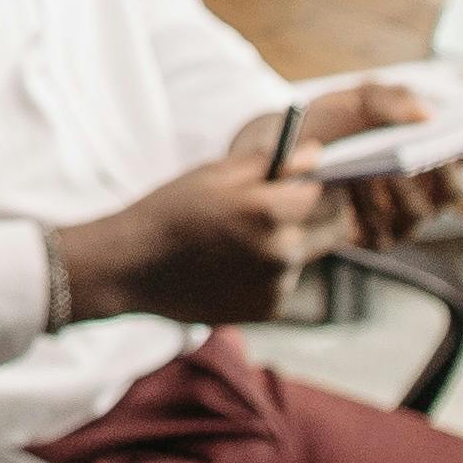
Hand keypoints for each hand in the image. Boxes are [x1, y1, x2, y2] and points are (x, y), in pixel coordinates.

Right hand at [55, 151, 322, 327]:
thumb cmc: (171, 210)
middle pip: (330, 226)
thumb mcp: (215, 173)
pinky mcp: (270, 308)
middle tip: (276, 208)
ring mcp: (277, 284)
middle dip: (312, 213)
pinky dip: (269, 271)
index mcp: (268, 211)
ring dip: (286, 242)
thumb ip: (272, 162)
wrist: (132, 267)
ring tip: (237, 239)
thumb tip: (316, 154)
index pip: (323, 191)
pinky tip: (232, 264)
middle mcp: (281, 251)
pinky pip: (285, 280)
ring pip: (304, 253)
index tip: (300, 179)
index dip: (313, 181)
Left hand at [231, 73, 437, 251]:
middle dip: (439, 174)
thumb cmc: (330, 124)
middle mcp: (426, 190)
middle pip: (450, 191)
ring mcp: (403, 218)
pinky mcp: (376, 239)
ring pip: (417, 212)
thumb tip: (428, 114)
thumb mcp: (356, 100)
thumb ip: (390, 98)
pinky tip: (347, 189)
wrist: (281, 153)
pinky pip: (383, 230)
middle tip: (419, 156)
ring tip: (369, 169)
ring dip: (395, 188)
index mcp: (432, 152)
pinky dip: (366, 208)